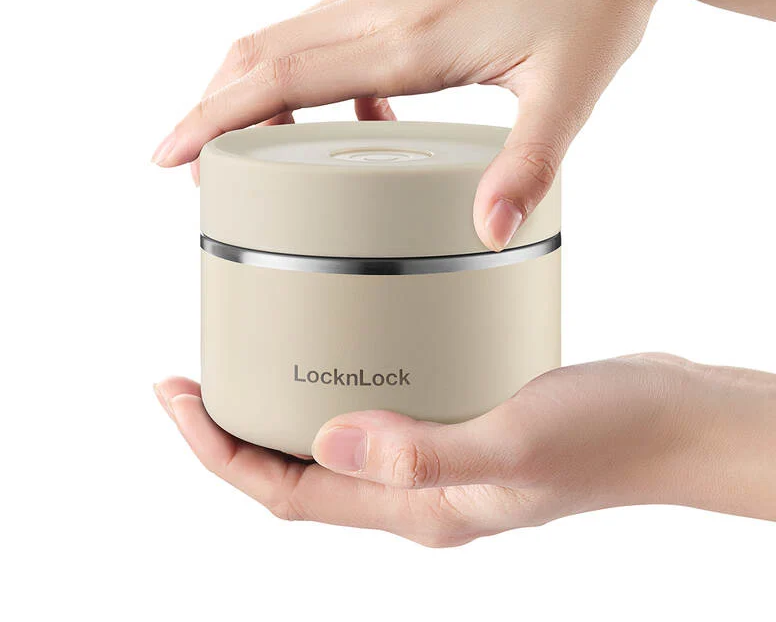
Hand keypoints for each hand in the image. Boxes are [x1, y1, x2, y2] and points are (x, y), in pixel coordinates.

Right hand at [152, 0, 701, 249]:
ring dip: (258, 91)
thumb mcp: (567, 92)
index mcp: (409, 35)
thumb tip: (489, 231)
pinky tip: (355, 118)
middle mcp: (381, 0)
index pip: (280, 75)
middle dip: (216, 111)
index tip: (170, 154)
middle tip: (198, 169)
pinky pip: (328, 29)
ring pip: (287, 35)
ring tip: (261, 150)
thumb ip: (524, 166)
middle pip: (261, 52)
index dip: (214, 116)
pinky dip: (313, 76)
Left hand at [154, 354, 775, 545]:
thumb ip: (425, 450)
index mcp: (416, 507)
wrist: (668, 419)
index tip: (173, 396)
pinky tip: (343, 333)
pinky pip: (380, 402)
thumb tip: (328, 440)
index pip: (287, 491)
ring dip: (285, 401)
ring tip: (250, 352)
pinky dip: (345, 373)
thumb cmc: (606, 439)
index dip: (218, 451)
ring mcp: (437, 449)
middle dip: (234, 429)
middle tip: (196, 372)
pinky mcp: (460, 413)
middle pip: (297, 468)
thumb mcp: (515, 444)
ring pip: (334, 436)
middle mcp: (416, 486)